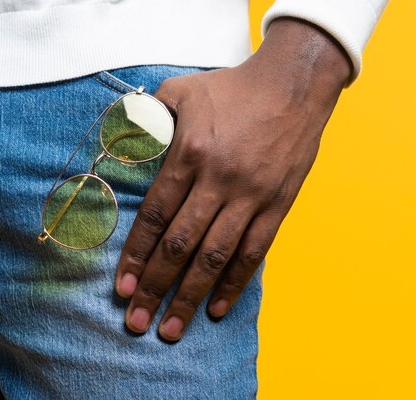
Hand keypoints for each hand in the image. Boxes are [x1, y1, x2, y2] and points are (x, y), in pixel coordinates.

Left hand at [114, 18, 351, 341]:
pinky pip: (254, 252)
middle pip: (179, 245)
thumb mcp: (182, 90)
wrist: (293, 86)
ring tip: (171, 329)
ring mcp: (251, 196)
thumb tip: (126, 141)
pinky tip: (216, 308)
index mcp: (190, 153)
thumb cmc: (235, 88)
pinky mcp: (277, 205)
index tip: (121, 287)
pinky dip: (234, 283)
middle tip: (135, 322)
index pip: (155, 216)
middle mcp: (218, 180)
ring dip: (190, 296)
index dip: (136, 256)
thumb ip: (149, 117)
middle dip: (154, 287)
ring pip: (214, 256)